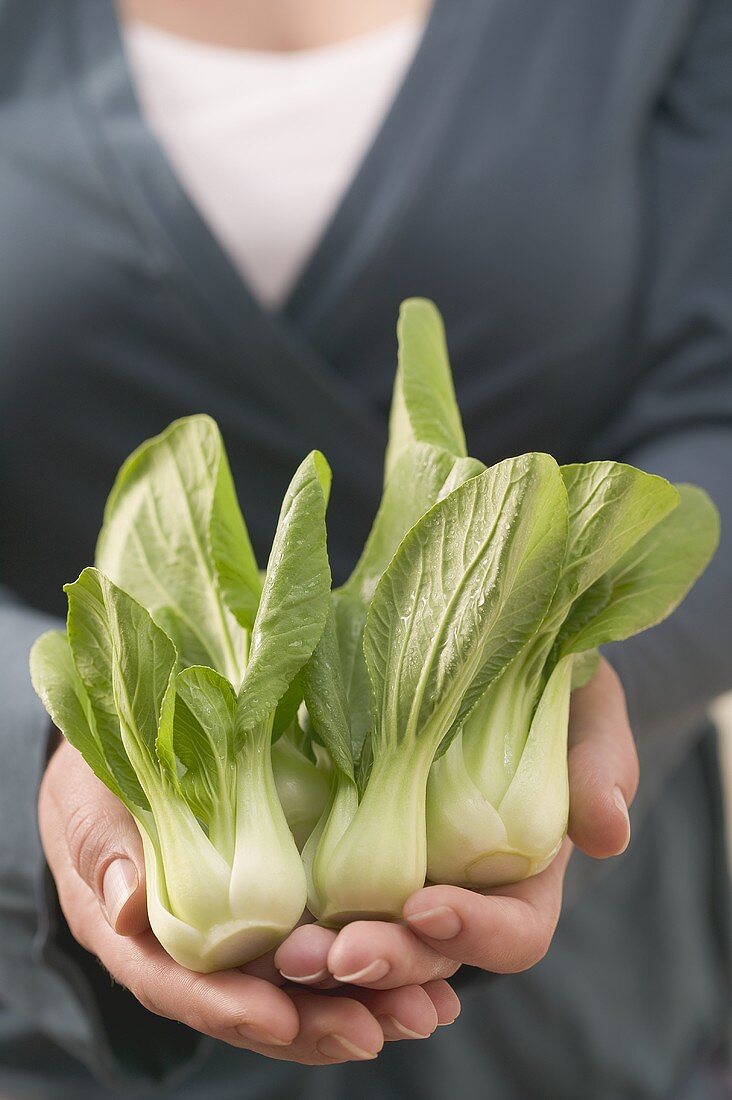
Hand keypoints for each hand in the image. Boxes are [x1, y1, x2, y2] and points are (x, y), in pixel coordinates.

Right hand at [38, 741, 459, 1064]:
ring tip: (425, 1012)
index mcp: (138, 936)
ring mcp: (244, 930)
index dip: (226, 1005)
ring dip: (363, 1000)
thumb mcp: (89, 800)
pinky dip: (375, 959)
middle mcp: (197, 948)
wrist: (126, 748)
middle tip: (379, 1029)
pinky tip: (431, 974)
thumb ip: (104, 847)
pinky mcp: (286, 900)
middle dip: (317, 1021)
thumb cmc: (96, 776)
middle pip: (255, 1001)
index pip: (178, 984)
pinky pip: (326, 938)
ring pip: (300, 983)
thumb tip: (125, 907)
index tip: (277, 1016)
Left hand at [276, 657, 638, 991]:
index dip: (474, 935)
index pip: (513, 935)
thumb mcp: (589, 711)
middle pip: (429, 956)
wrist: (500, 657)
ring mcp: (403, 871)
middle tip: (336, 954)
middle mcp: (461, 890)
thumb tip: (606, 833)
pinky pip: (323, 895)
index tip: (427, 906)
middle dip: (387, 960)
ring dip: (331, 958)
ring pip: (369, 939)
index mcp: (525, 877)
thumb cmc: (557, 687)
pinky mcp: (350, 840)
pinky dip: (299, 918)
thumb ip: (602, 765)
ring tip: (290, 953)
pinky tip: (268, 918)